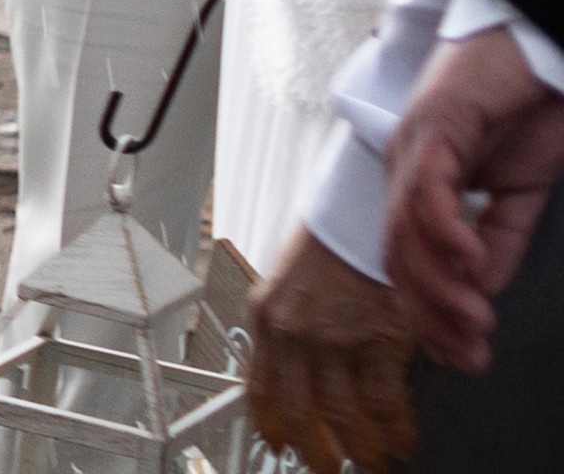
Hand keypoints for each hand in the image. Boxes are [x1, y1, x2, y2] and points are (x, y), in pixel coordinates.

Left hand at [244, 228, 418, 472]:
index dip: (270, 424)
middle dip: (314, 451)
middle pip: (300, 410)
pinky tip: (401, 441)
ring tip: (369, 464)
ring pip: (342, 415)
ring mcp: (335, 338)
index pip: (259, 386)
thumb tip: (297, 379)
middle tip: (325, 469)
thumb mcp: (287, 285)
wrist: (359, 213)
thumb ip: (286, 329)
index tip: (279, 446)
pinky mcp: (378, 339)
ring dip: (359, 449)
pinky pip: (385, 402)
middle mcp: (292, 332)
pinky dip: (395, 429)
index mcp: (264, 317)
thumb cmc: (327, 248)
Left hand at [384, 24, 563, 369]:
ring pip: (406, 227)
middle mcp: (405, 166)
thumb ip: (497, 237)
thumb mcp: (516, 191)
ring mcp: (414, 143)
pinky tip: (467, 257)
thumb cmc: (525, 107)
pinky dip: (443, 226)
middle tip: (467, 350)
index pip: (407, 260)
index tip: (462, 354)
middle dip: (430, 311)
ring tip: (473, 317)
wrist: (536, 44)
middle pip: (397, 252)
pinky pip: (427, 184)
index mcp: (420, 184)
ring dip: (438, 280)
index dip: (430, 313)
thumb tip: (479, 288)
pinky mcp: (435, 122)